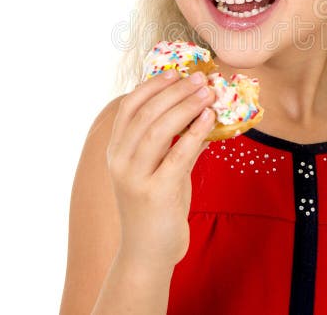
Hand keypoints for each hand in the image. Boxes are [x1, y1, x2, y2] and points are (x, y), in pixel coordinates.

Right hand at [106, 70, 216, 272]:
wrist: (148, 253)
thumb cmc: (157, 209)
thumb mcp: (163, 170)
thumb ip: (176, 144)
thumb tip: (204, 114)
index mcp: (116, 152)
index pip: (128, 108)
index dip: (152, 86)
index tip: (176, 73)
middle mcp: (120, 162)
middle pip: (145, 114)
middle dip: (174, 92)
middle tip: (200, 78)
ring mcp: (135, 178)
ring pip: (157, 131)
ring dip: (185, 107)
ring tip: (208, 93)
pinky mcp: (155, 194)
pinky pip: (176, 156)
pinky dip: (193, 133)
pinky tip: (209, 119)